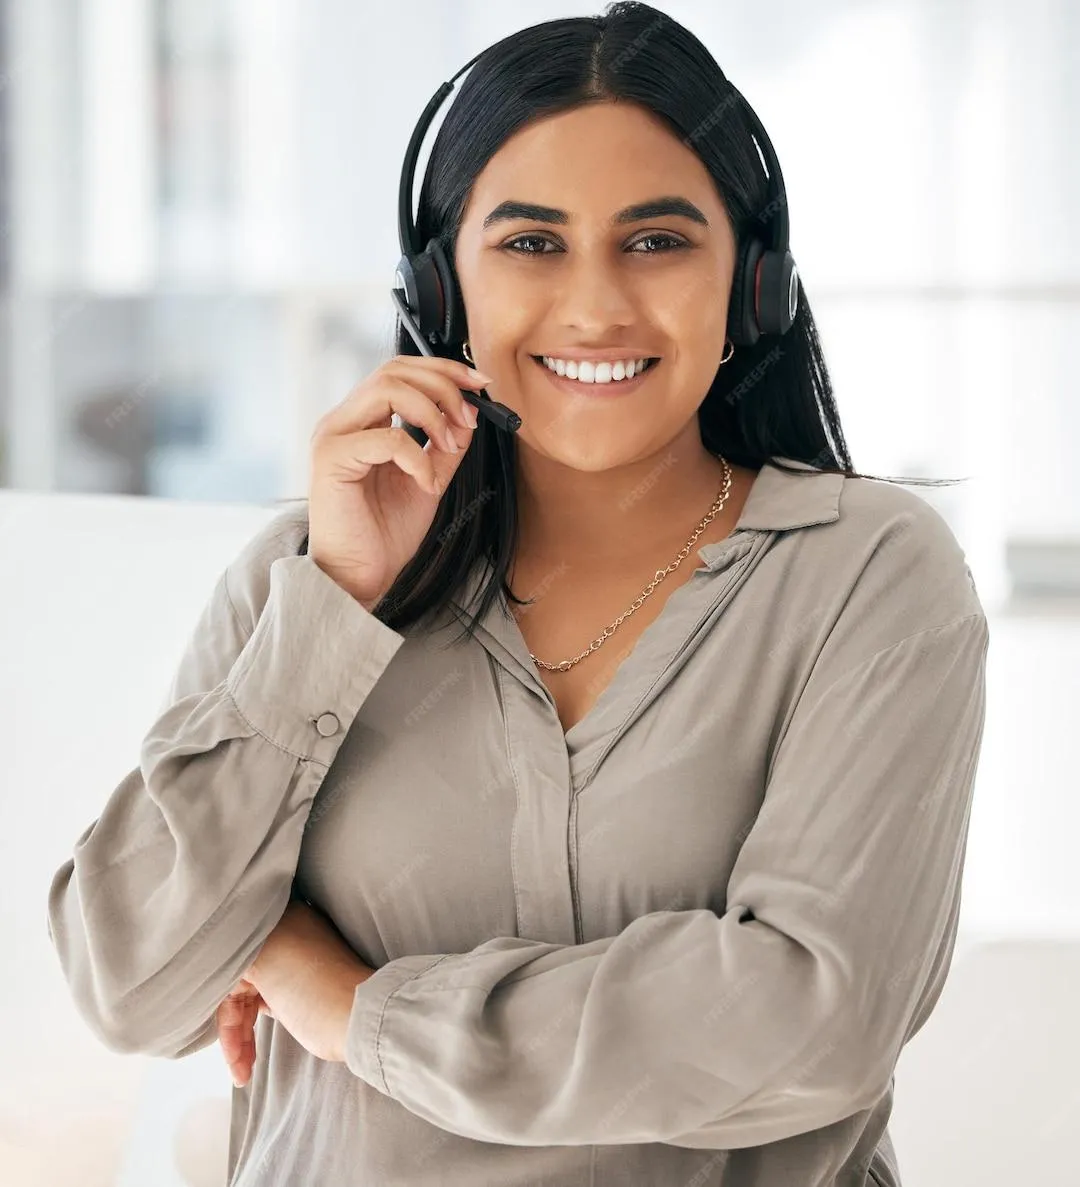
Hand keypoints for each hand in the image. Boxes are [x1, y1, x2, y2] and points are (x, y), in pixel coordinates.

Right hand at [217, 899, 372, 1087]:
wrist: (357, 1019)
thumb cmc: (313, 988)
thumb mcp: (263, 960)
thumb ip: (234, 953)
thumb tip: (215, 946)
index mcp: (277, 918)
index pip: (227, 953)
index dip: (214, 990)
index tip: (213, 1019)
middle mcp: (282, 936)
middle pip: (235, 981)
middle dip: (231, 1025)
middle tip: (235, 1059)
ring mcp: (288, 965)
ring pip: (246, 1002)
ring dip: (239, 1039)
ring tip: (242, 1073)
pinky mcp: (294, 991)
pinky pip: (259, 1010)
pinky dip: (250, 1038)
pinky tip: (245, 1066)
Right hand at [308, 355, 487, 607]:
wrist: (359, 578)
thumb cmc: (383, 535)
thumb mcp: (429, 481)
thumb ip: (444, 447)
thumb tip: (468, 413)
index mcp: (363, 423)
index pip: (400, 372)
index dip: (443, 371)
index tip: (480, 385)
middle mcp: (343, 422)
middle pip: (394, 370)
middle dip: (443, 384)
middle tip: (470, 416)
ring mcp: (333, 437)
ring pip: (387, 389)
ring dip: (432, 414)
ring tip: (449, 447)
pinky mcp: (331, 460)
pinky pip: (385, 440)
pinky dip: (418, 458)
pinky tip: (427, 484)